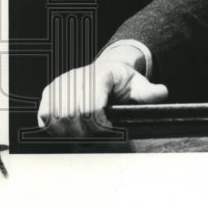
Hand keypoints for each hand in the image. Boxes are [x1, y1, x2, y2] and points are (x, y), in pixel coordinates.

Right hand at [37, 50, 167, 136]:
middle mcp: (76, 77)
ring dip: (70, 132)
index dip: (99, 124)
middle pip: (72, 115)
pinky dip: (55, 129)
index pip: (92, 106)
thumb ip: (149, 92)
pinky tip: (70, 131)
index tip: (110, 129)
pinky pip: (44, 116)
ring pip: (56, 117)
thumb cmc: (121, 80)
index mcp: (100, 74)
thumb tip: (162, 93)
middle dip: (86, 131)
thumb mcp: (138, 84)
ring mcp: (60, 84)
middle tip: (99, 137)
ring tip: (86, 135)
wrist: (105, 71)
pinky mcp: (49, 93)